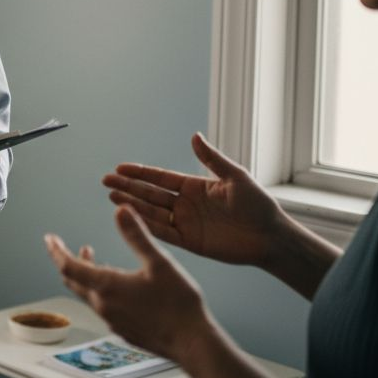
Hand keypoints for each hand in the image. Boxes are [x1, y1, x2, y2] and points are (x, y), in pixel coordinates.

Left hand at [44, 206, 216, 363]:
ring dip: (87, 275)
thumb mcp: (159, 263)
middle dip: (70, 261)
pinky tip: (118, 286)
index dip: (56, 250)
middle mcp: (103, 306)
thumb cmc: (178, 304)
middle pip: (74, 281)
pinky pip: (103, 307)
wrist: (193, 344)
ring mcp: (112, 321)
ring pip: (88, 295)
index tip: (49, 238)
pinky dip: (100, 291)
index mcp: (106, 287)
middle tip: (72, 247)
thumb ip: (137, 236)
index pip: (68, 266)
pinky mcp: (123, 330)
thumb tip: (120, 210)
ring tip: (96, 260)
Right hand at [103, 133, 287, 266]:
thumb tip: (194, 135)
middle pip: (150, 194)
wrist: (271, 237)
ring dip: (131, 204)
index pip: (160, 178)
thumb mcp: (235, 177)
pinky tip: (130, 217)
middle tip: (106, 180)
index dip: (140, 172)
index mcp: (194, 186)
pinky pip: (162, 233)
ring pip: (151, 212)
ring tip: (111, 196)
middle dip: (128, 186)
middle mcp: (185, 204)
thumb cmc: (258, 205)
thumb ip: (212, 159)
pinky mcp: (189, 242)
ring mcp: (185, 223)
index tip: (119, 167)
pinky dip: (146, 225)